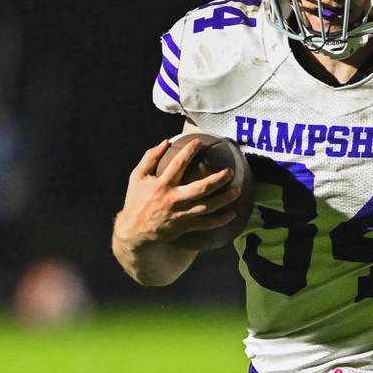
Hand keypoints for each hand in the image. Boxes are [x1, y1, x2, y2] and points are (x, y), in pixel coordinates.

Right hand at [113, 139, 239, 251]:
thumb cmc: (136, 200)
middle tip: (230, 171)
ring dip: (224, 199)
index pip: (178, 164)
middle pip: (200, 188)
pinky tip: (233, 213)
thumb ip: (150, 158)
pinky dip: (221, 220)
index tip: (200, 142)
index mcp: (162, 185)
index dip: (189, 151)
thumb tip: (166, 141)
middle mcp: (174, 199)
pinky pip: (207, 224)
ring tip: (238, 190)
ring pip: (208, 207)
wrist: (134, 231)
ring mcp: (181, 214)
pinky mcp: (185, 226)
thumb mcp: (136, 177)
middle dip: (217, 179)